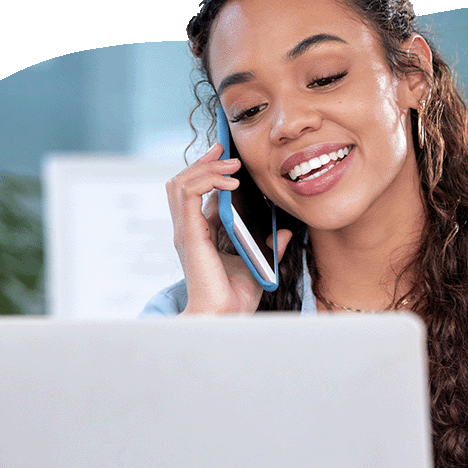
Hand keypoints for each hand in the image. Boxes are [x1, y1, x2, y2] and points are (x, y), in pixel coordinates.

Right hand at [166, 144, 290, 313]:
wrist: (224, 319)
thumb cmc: (236, 299)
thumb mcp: (259, 265)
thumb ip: (271, 248)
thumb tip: (287, 233)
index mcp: (200, 234)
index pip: (195, 193)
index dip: (209, 172)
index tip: (228, 157)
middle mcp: (189, 230)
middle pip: (181, 181)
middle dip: (202, 161)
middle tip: (224, 148)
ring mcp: (186, 232)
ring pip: (180, 182)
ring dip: (205, 166)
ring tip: (231, 162)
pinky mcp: (189, 235)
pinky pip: (189, 194)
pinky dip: (208, 180)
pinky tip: (231, 182)